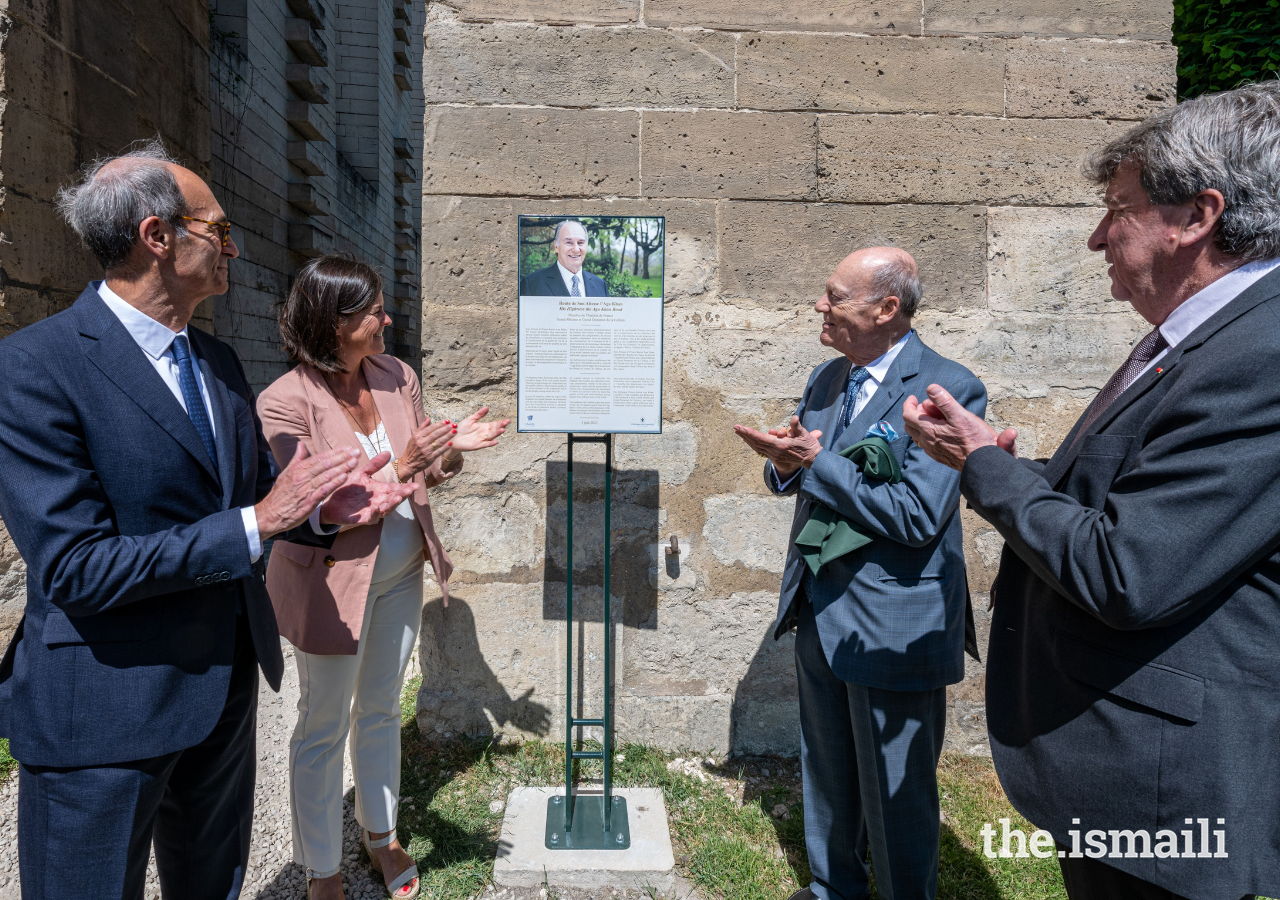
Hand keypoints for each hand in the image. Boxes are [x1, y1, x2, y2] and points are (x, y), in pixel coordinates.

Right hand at [255, 443, 360, 539]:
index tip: (348, 447)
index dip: (335, 452)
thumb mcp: (286, 473)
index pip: (320, 457)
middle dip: (342, 457)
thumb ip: (297, 459)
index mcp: (298, 469)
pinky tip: (345, 477)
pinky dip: (334, 483)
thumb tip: (301, 444)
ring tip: (354, 461)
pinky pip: (323, 490)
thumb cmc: (280, 494)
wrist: (270, 514)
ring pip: (326, 475)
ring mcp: (305, 488)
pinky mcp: (309, 501)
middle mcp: (302, 476)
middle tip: (356, 451)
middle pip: (325, 464)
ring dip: (342, 467)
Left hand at [319, 451, 416, 525]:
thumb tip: (388, 452)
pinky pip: (370, 518)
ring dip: (392, 504)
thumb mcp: (362, 473)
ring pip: (385, 510)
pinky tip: (376, 508)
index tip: (416, 485)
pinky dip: (374, 514)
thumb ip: (374, 465)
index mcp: (380, 491)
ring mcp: (371, 511)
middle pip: (394, 499)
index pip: (396, 489)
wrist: (331, 501)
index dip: (406, 488)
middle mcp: (379, 501)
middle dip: (402, 496)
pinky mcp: (361, 519)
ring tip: (397, 498)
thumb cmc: (348, 488)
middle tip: (408, 491)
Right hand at [396, 417, 455, 480]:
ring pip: (439, 442)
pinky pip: (439, 451)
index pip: (430, 428)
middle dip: (446, 428)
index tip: (447, 421)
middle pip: (436, 434)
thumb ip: (422, 428)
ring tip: (455, 431)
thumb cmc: (412, 449)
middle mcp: (422, 443)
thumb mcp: (414, 437)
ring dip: (448, 436)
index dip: (439, 424)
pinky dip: (445, 447)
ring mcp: (426, 451)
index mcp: (418, 436)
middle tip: (454, 424)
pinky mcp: (430, 458)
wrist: (409, 463)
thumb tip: (429, 419)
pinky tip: (451, 443)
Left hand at [441, 406, 509, 464]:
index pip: (494, 424)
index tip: (507, 420)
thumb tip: (487, 408)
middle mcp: (484, 433)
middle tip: (506, 423)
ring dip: (497, 434)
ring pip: (491, 436)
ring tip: (502, 430)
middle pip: (494, 430)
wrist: (452, 436)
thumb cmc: (461, 428)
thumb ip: (479, 414)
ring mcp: (481, 440)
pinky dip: (490, 443)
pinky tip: (495, 441)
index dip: (501, 422)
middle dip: (501, 426)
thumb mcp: (470, 419)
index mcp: (483, 427)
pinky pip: (484, 444)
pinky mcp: (476, 445)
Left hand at [733, 416, 823, 475]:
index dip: (750, 433)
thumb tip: (795, 418)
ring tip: (739, 432)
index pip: (761, 438)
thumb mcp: (805, 434)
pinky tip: (748, 441)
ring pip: (757, 447)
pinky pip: (761, 450)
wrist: (812, 459)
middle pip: (756, 442)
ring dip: (747, 439)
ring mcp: (774, 455)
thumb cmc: (809, 445)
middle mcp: (775, 452)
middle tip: (735, 427)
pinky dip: (753, 444)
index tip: (741, 428)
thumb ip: (797, 426)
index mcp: (780, 446)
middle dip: (745, 435)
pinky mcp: (775, 457)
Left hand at [902, 384, 1016, 470]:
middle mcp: (926, 442)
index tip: (913, 397)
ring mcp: (932, 451)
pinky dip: (927, 433)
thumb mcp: (960, 415)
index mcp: (928, 430)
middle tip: (926, 406)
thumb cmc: (974, 439)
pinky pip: (925, 443)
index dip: (908, 404)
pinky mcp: (939, 457)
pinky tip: (940, 430)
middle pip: (909, 425)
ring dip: (920, 423)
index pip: (908, 415)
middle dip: (913, 413)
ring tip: (934, 416)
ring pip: (917, 435)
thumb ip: (944, 401)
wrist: (983, 463)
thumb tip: (931, 388)